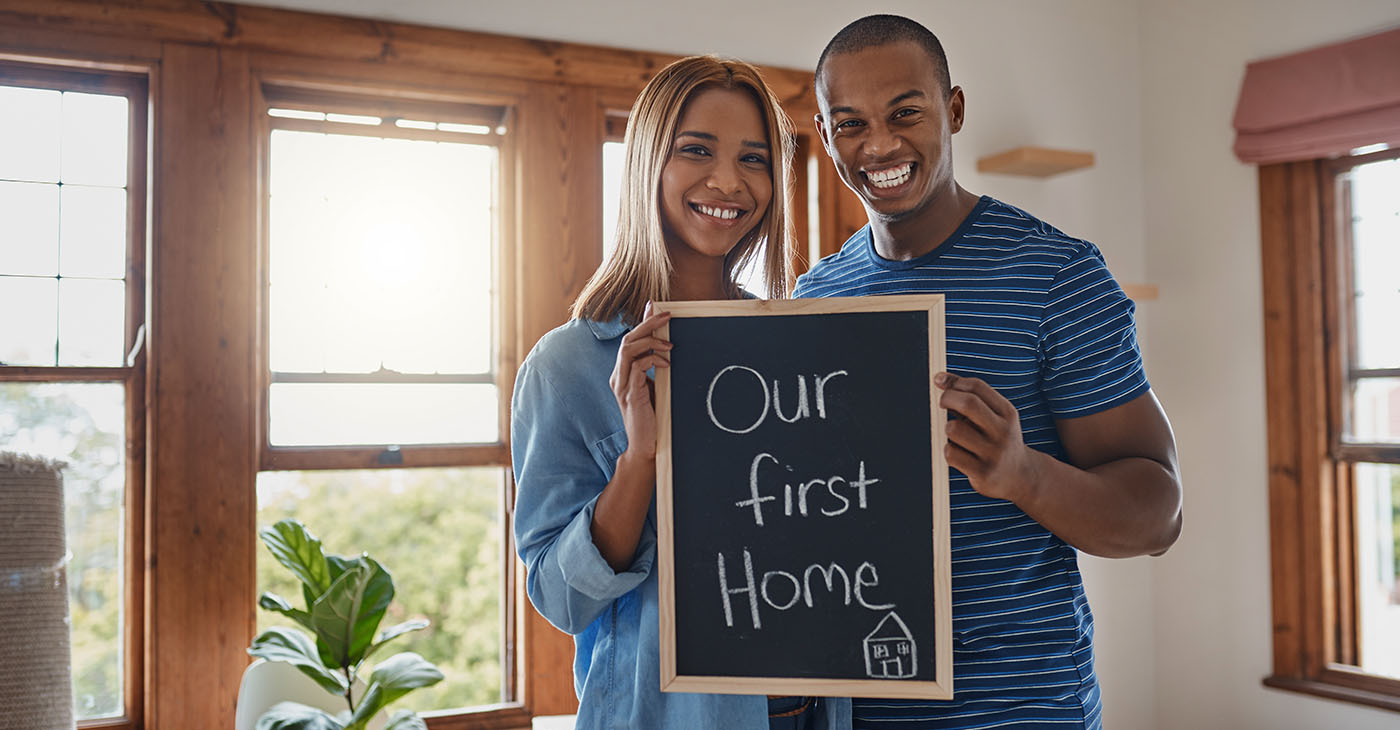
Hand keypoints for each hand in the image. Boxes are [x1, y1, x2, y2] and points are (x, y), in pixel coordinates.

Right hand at [608, 302, 671, 462]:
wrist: (645, 447)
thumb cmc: (652, 419)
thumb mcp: (654, 388)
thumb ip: (655, 370)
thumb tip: (667, 350)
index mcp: (623, 373)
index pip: (631, 341)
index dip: (642, 323)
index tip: (655, 307)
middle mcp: (619, 376)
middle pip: (628, 340)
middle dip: (648, 324)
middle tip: (667, 315)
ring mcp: (622, 385)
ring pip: (628, 349)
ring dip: (651, 341)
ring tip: (670, 343)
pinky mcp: (629, 394)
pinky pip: (637, 367)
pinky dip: (653, 360)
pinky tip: (667, 364)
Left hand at [936, 372, 1041, 502]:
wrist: (1021, 477)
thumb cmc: (999, 440)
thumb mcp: (995, 417)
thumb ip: (970, 397)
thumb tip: (939, 378)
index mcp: (1008, 413)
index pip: (977, 386)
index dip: (954, 382)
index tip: (941, 383)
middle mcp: (1003, 431)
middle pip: (968, 403)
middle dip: (947, 398)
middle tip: (942, 403)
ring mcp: (993, 453)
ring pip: (954, 429)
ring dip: (948, 429)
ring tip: (956, 434)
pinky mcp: (982, 472)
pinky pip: (951, 453)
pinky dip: (948, 450)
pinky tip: (957, 452)